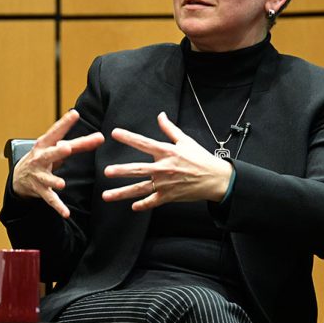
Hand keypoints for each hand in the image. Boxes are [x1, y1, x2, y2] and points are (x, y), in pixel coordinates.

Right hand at [12, 110, 104, 217]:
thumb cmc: (44, 157)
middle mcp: (40, 158)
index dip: (65, 123)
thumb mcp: (57, 148)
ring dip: (53, 181)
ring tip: (61, 184)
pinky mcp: (40, 190)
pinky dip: (58, 206)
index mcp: (44, 144)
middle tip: (67, 148)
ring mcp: (38, 175)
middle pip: (50, 154)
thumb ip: (79, 144)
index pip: (56, 132)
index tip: (75, 114)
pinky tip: (66, 213)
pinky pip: (50, 199)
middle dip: (58, 151)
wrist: (20, 177)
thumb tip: (101, 137)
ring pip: (46, 178)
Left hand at [101, 112, 233, 211]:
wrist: (216, 179)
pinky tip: (132, 207)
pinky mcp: (169, 196)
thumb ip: (170, 129)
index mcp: (167, 152)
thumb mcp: (186, 141)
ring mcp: (165, 184)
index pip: (144, 143)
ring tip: (106, 195)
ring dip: (122, 193)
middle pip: (138, 169)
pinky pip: (152, 202)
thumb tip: (160, 115)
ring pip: (140, 189)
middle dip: (121, 171)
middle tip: (107, 171)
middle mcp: (163, 168)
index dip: (129, 137)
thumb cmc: (201, 159)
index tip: (114, 133)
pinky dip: (143, 205)